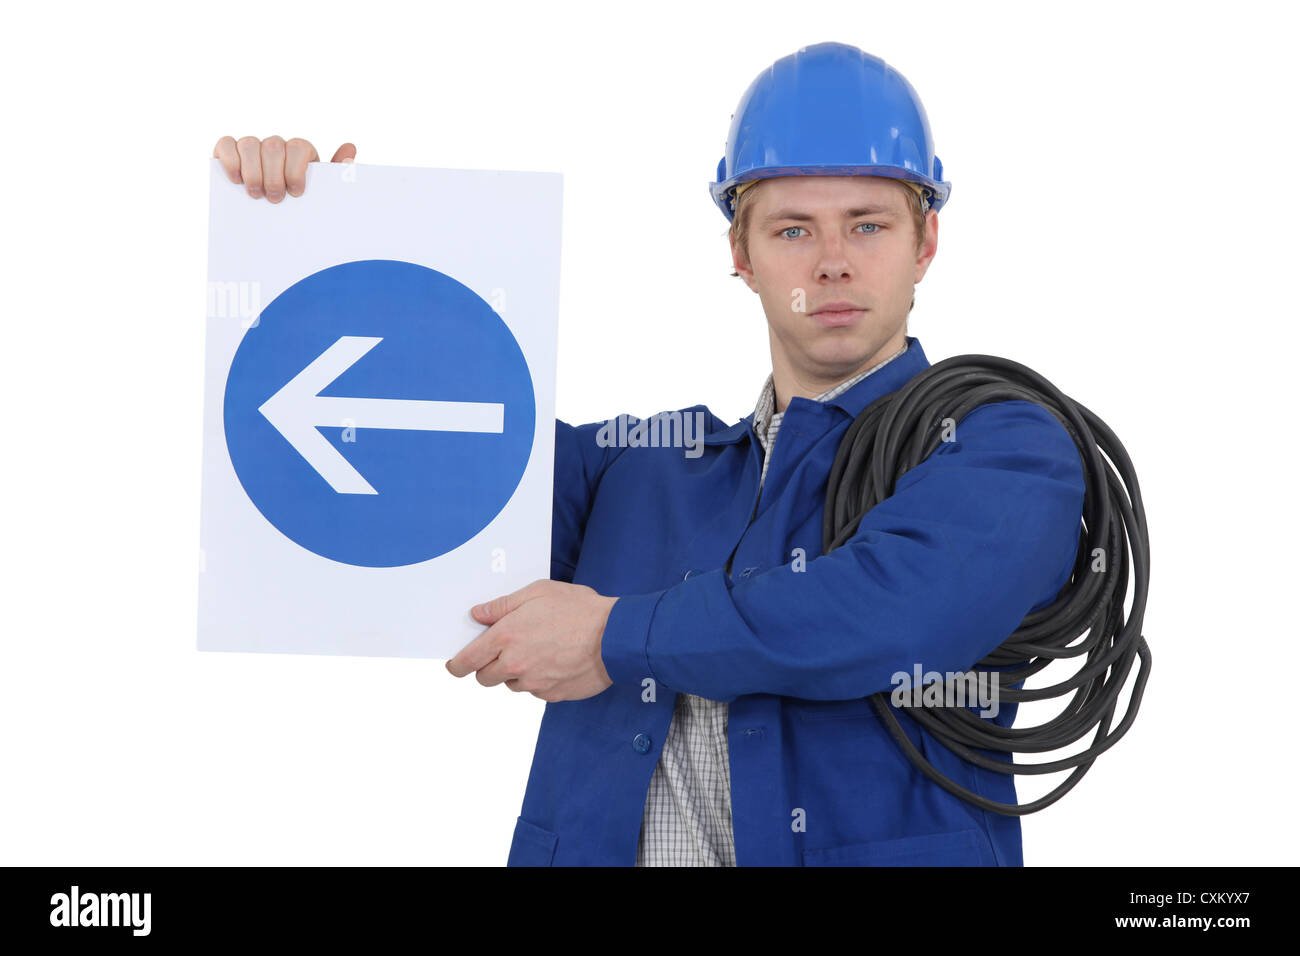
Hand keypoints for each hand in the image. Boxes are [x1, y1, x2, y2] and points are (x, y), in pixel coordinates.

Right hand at [212, 135, 356, 201]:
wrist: (272, 220)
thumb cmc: (298, 206)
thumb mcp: (318, 194)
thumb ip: (336, 174)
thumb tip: (351, 148)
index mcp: (299, 152)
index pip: (298, 147)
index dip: (296, 169)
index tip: (295, 193)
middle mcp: (275, 145)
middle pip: (273, 146)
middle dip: (273, 175)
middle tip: (274, 199)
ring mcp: (252, 146)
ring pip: (250, 144)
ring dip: (252, 171)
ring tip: (255, 194)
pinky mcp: (228, 150)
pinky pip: (226, 144)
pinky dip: (230, 159)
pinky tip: (236, 180)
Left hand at [447, 580, 617, 701]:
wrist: (615, 636)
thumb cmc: (579, 609)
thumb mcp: (538, 592)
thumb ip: (502, 606)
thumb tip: (478, 615)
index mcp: (505, 637)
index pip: (466, 661)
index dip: (456, 664)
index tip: (455, 664)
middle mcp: (514, 665)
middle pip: (484, 678)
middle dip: (488, 666)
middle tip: (504, 651)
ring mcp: (533, 683)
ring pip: (511, 684)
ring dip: (515, 673)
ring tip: (538, 651)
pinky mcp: (552, 695)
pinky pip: (535, 690)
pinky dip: (538, 679)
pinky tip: (555, 661)